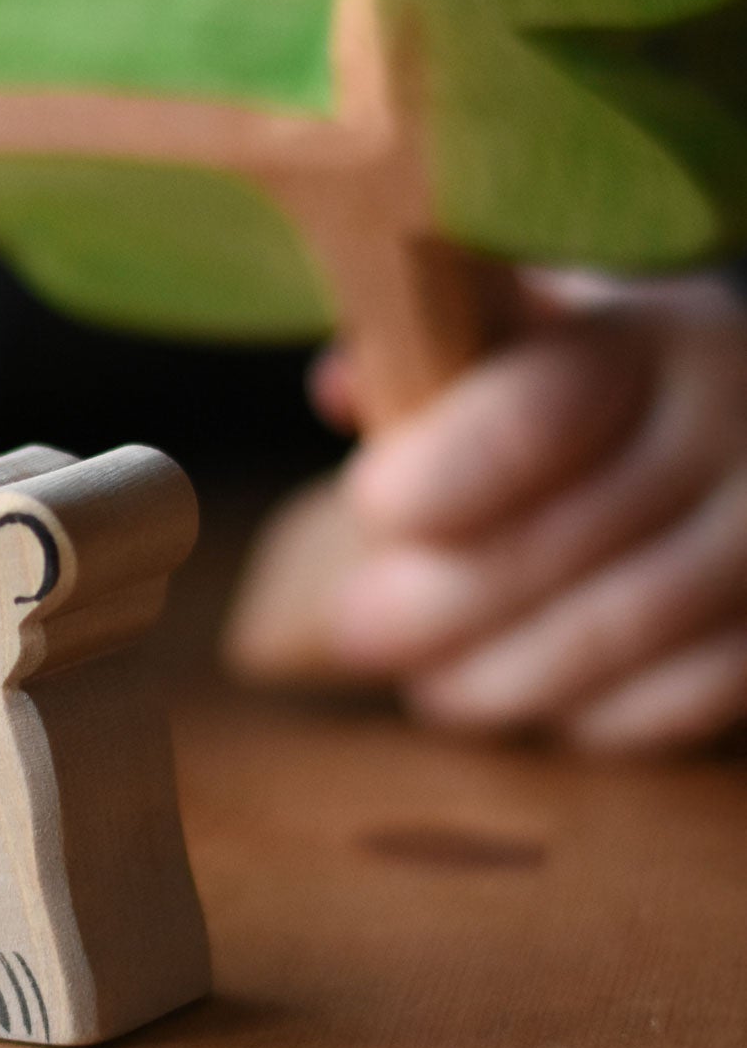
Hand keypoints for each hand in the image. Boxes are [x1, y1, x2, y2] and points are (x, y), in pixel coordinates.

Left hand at [324, 278, 746, 754]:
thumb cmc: (603, 378)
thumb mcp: (535, 331)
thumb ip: (438, 348)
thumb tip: (340, 390)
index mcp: (650, 333)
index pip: (537, 412)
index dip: (441, 474)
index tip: (369, 509)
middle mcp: (735, 421)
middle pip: (569, 538)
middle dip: (442, 601)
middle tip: (354, 631)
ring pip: (626, 628)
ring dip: (504, 676)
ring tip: (430, 687)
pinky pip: (693, 693)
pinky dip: (600, 715)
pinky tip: (543, 709)